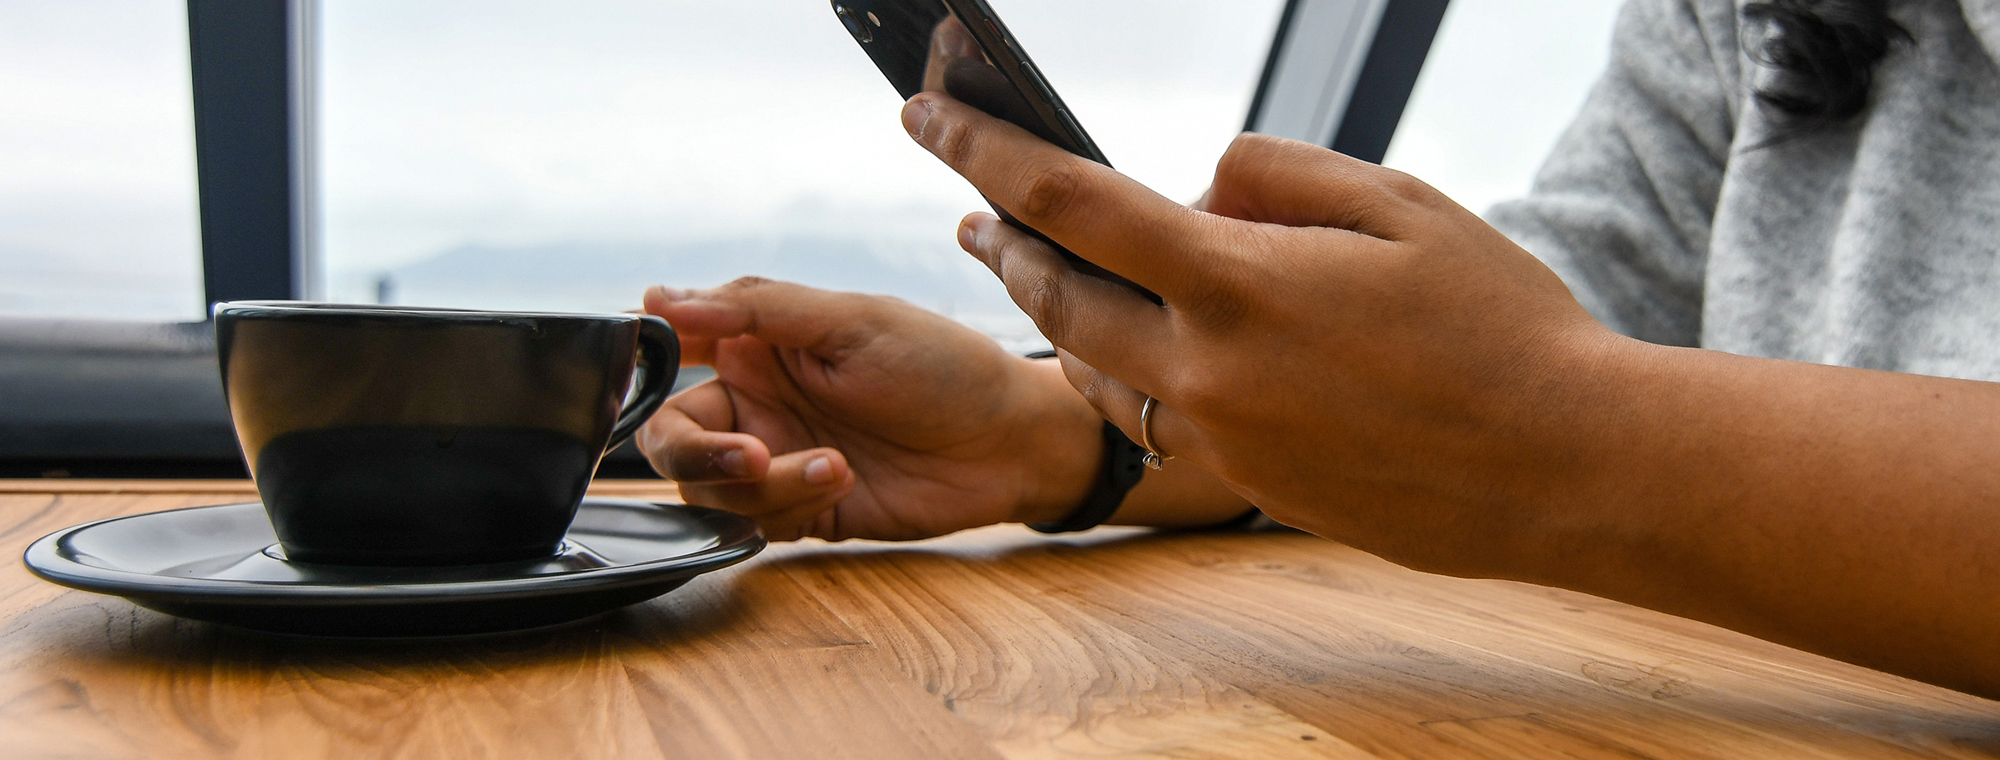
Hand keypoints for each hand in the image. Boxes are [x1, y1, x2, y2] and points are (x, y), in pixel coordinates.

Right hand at [635, 279, 1103, 540]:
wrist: (1010, 442)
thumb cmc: (943, 365)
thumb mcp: (851, 321)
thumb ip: (755, 309)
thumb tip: (659, 300)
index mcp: (758, 343)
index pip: (669, 350)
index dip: (642, 365)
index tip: (652, 373)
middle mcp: (757, 401)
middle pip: (670, 438)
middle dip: (696, 453)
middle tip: (747, 455)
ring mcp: (777, 458)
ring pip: (709, 490)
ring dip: (762, 483)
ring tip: (831, 464)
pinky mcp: (802, 511)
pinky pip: (756, 522)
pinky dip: (789, 504)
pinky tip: (842, 479)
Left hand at [900, 93, 1616, 575]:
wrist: (1566, 467)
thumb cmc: (1500, 325)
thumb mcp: (1401, 205)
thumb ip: (1279, 175)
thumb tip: (1200, 185)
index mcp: (1239, 283)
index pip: (1070, 200)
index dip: (983, 148)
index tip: (925, 112)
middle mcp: (1208, 370)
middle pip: (1055, 297)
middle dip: (1002, 244)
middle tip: (971, 212)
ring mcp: (1222, 439)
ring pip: (1094, 371)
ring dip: (1056, 316)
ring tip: (1037, 271)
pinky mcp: (1248, 484)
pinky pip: (1153, 420)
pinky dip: (1123, 375)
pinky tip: (1129, 350)